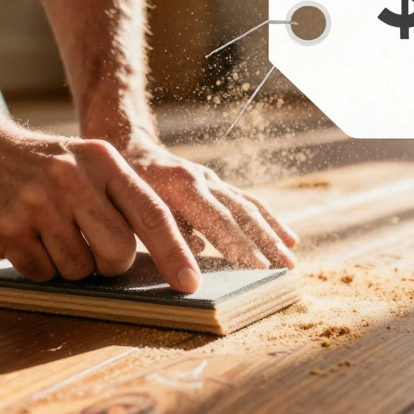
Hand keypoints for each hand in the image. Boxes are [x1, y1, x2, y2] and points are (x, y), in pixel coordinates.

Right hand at [0, 124, 201, 291]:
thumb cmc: (40, 163)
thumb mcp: (86, 162)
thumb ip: (120, 200)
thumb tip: (161, 258)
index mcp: (104, 161)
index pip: (151, 214)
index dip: (175, 253)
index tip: (190, 284)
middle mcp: (74, 180)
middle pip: (119, 254)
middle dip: (110, 265)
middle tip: (91, 247)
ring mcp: (39, 203)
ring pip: (79, 270)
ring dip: (68, 265)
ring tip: (48, 232)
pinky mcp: (8, 227)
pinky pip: (42, 273)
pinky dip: (37, 266)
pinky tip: (24, 237)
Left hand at [118, 136, 297, 269]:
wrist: (127, 146)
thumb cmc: (121, 184)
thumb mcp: (131, 206)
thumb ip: (163, 229)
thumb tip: (197, 254)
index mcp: (182, 186)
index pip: (218, 219)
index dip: (240, 244)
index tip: (260, 266)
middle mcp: (203, 180)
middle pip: (241, 213)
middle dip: (265, 241)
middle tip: (285, 267)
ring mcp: (212, 181)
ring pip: (250, 206)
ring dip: (273, 231)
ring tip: (292, 255)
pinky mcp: (217, 185)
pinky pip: (249, 202)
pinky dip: (269, 221)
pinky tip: (287, 238)